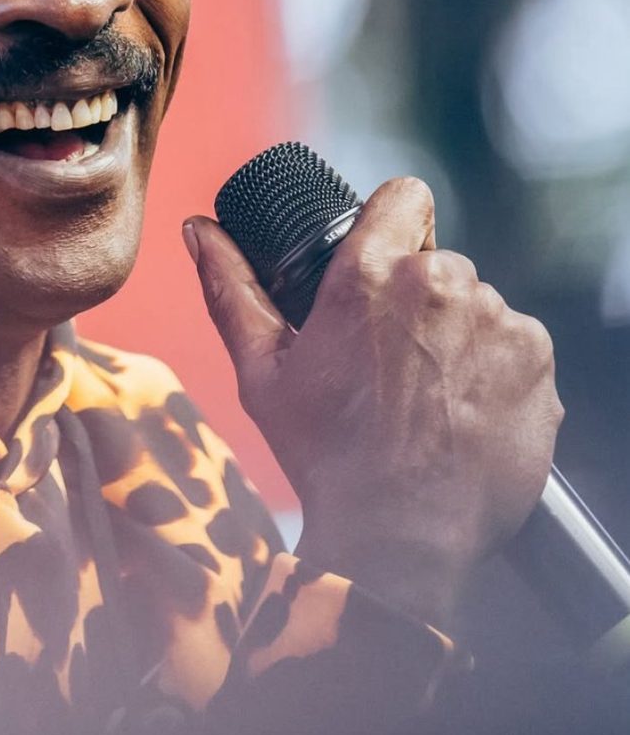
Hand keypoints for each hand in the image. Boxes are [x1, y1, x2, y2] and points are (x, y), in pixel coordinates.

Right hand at [184, 177, 562, 627]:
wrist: (400, 539)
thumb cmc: (324, 455)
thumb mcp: (262, 371)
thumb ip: (231, 287)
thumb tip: (199, 230)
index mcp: (371, 275)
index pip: (404, 196)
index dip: (393, 225)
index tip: (383, 265)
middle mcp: (440, 284)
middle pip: (438, 262)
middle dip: (419, 298)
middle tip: (392, 360)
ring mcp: (497, 321)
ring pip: (478, 305)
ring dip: (458, 335)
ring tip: (428, 395)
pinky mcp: (536, 359)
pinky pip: (516, 343)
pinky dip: (495, 369)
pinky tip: (463, 411)